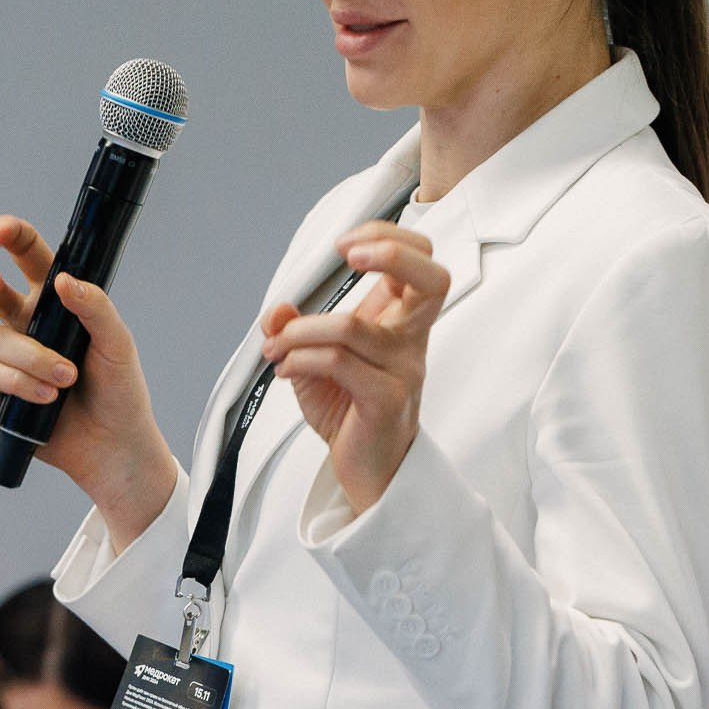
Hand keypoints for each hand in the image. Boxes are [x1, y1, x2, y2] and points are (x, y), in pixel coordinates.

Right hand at [0, 215, 174, 546]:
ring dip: (32, 358)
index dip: (14, 239)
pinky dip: (24, 385)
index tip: (1, 230)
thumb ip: (95, 307)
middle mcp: (27, 325)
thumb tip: (63, 280)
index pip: (30, 260)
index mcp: (55, 304)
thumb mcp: (118, 344)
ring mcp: (10, 359)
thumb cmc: (120, 391)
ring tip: (67, 379)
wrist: (113, 447)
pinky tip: (49, 399)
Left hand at [259, 220, 449, 516]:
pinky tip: (284, 369)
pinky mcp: (386, 400)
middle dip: (391, 252)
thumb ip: (295, 332)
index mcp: (401, 320)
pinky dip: (299, 359)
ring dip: (299, 332)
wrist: (368, 470)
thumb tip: (276, 311)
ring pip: (351, 327)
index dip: (388, 238)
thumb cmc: (350, 412)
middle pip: (433, 279)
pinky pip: (338, 363)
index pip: (421, 260)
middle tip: (347, 254)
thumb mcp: (313, 363)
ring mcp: (404, 370)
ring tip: (276, 348)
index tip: (343, 245)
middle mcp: (411, 340)